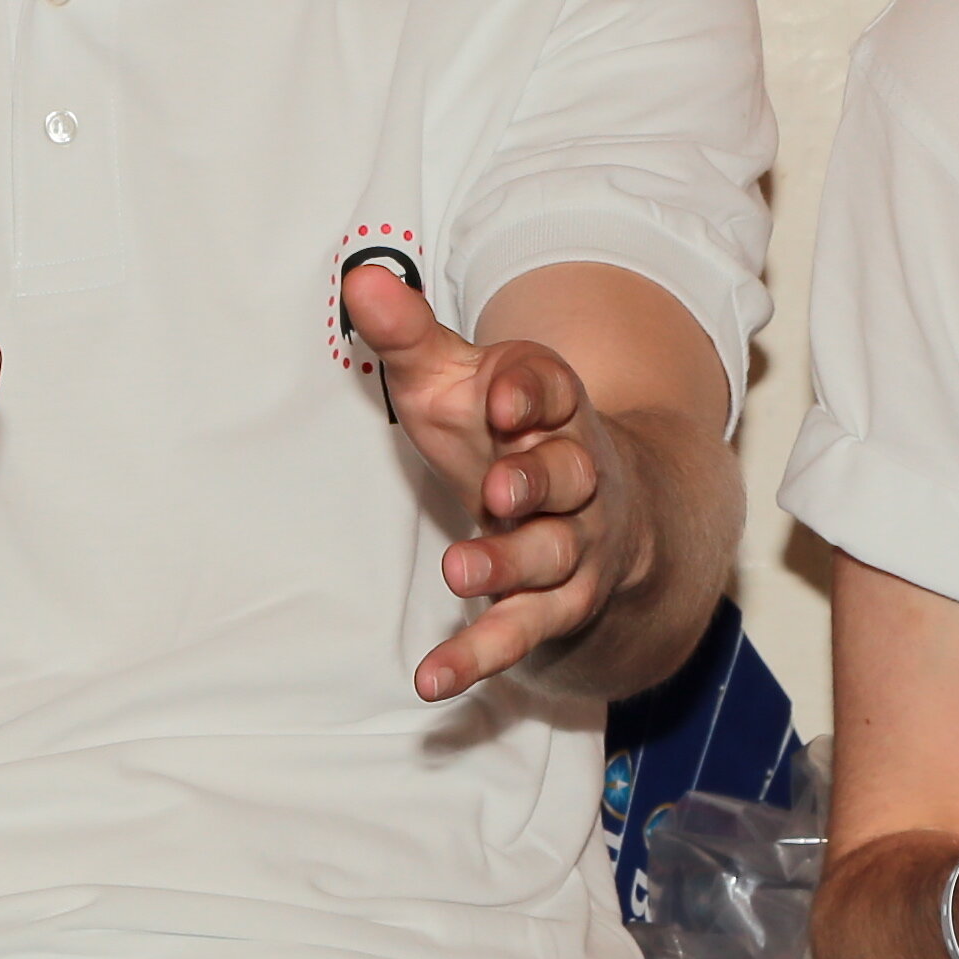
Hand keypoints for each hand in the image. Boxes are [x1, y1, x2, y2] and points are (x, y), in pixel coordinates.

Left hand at [346, 262, 643, 701]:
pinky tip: (432, 679)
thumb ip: (410, 335)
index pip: (553, 391)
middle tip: (498, 489)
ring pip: (552, 556)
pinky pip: (522, 634)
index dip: (529, 394)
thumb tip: (358, 279)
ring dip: (509, 565)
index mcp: (553, 408)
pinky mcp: (554, 606)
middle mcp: (576, 477)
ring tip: (460, 572)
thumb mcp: (459, 379)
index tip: (501, 396)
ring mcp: (572, 546)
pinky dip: (479, 657)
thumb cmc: (508, 434)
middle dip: (535, 482)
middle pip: (567, 476)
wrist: (600, 512)